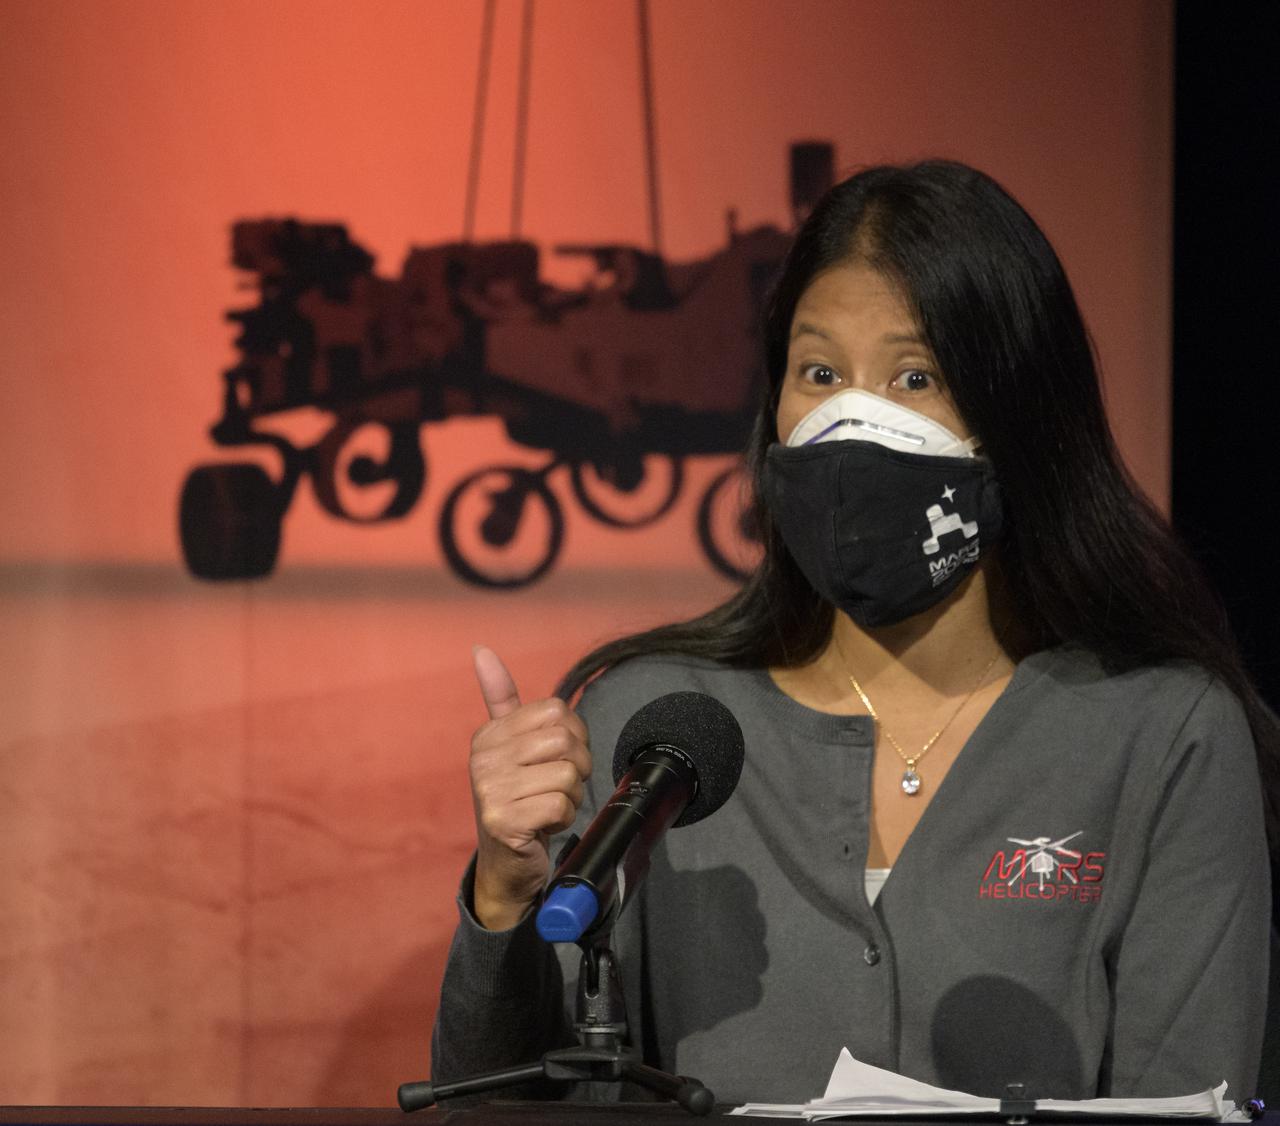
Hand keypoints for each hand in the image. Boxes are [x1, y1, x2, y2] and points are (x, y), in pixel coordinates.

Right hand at [468, 645, 591, 929]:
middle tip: (557, 786)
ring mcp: (490, 790)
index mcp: (488, 734)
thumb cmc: (517, 799)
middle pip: (565, 740)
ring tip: (548, 806)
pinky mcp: (504, 821)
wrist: (505, 864)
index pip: (557, 712)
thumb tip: (481, 650)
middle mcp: (483, 758)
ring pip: (567, 773)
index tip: (558, 759)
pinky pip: (561, 804)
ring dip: (570, 795)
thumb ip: (500, 699)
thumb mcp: (509, 746)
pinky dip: (563, 818)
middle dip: (576, 767)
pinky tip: (543, 825)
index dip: (574, 737)